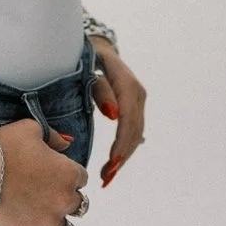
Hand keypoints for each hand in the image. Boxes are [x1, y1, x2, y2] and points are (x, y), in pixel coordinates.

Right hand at [0, 118, 88, 225]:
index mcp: (68, 174)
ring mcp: (47, 222)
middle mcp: (63, 200)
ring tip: (47, 222)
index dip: (68, 175)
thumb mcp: (32, 129)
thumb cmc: (5, 146)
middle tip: (49, 196)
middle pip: (78, 206)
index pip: (81, 178)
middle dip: (65, 200)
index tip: (56, 174)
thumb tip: (66, 144)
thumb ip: (53, 137)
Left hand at [89, 44, 146, 186]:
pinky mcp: (136, 106)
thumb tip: (113, 114)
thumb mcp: (87, 67)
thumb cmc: (86, 56)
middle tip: (105, 177)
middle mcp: (137, 92)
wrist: (98, 47)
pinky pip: (134, 130)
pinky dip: (125, 148)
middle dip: (122, 156)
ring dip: (124, 156)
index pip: (128, 117)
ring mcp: (139, 100)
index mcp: (125, 82)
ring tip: (107, 175)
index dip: (121, 142)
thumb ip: (99, 89)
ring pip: (136, 133)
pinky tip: (115, 164)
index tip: (112, 163)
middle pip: (134, 130)